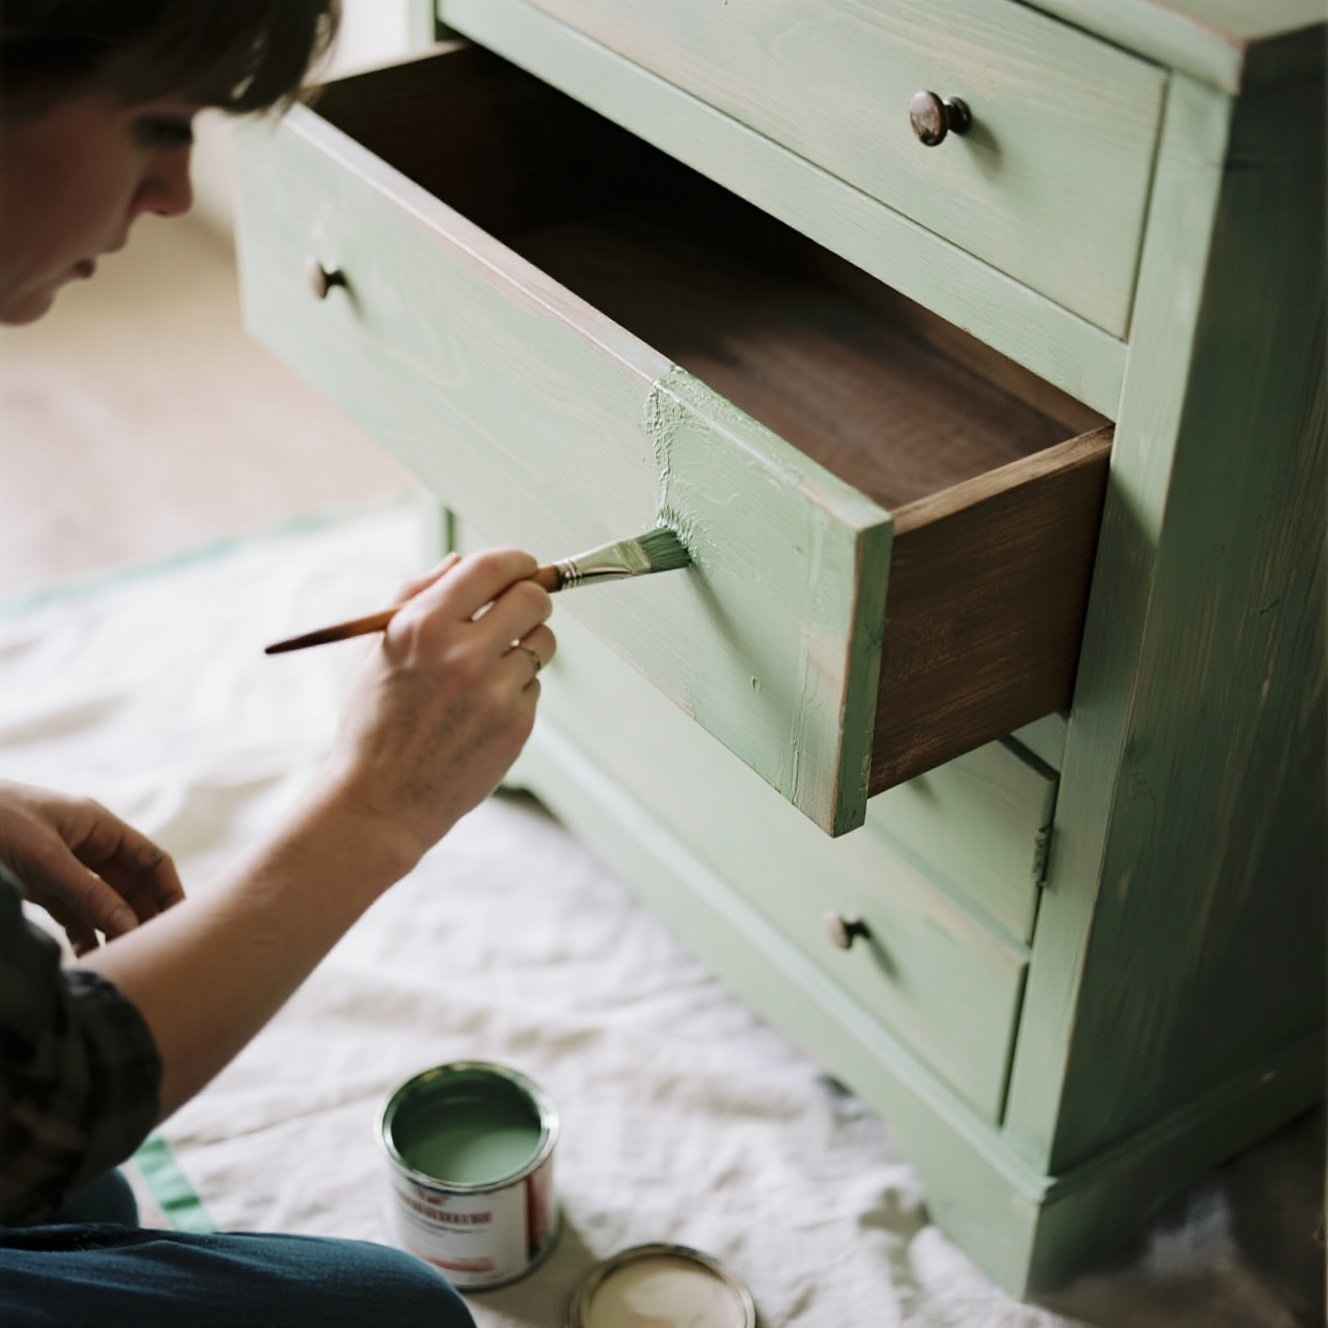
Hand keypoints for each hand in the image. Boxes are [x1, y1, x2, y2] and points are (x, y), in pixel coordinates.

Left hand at [0, 780, 184, 954]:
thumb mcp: (45, 858)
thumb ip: (88, 891)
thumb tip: (129, 924)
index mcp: (98, 826)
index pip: (150, 859)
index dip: (168, 889)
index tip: (179, 924)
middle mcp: (86, 845)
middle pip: (129, 884)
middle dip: (142, 915)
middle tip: (154, 952)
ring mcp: (63, 866)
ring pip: (102, 901)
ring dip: (113, 928)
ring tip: (124, 959)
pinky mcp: (39, 885)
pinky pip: (72, 912)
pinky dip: (82, 934)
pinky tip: (87, 956)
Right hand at [313, 547, 555, 865]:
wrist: (381, 799)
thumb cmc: (375, 720)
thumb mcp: (378, 648)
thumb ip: (416, 597)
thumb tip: (459, 563)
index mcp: (423, 624)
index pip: (492, 568)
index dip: (517, 561)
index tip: (522, 566)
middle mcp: (462, 652)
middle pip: (533, 599)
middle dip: (532, 598)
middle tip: (521, 610)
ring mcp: (494, 690)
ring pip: (542, 642)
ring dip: (526, 646)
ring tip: (493, 668)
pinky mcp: (515, 723)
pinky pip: (534, 685)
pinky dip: (516, 690)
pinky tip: (481, 711)